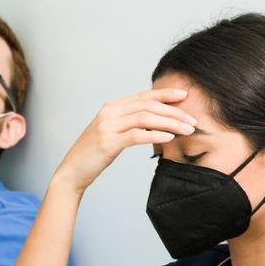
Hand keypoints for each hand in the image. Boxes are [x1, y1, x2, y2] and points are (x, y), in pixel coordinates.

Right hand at [52, 87, 195, 192]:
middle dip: (174, 111)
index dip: (166, 93)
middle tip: (192, 120)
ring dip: (170, 123)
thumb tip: (156, 120)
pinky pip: (136, 135)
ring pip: (145, 117)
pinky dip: (155, 135)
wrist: (72, 172)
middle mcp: (110, 112)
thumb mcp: (113, 133)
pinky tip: (169, 138)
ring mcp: (108, 126)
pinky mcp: (108, 142)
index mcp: (112, 107)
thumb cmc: (94, 155)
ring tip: (187, 130)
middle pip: (148, 105)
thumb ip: (129, 123)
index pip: (144, 96)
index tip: (185, 95)